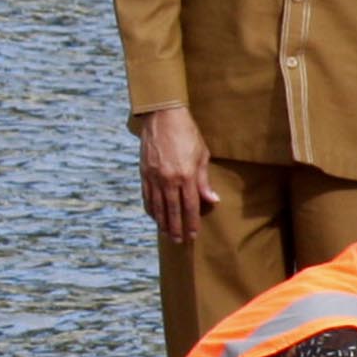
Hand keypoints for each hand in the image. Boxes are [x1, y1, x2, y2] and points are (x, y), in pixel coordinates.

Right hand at [135, 105, 217, 245]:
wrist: (163, 116)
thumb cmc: (187, 133)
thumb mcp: (201, 154)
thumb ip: (204, 180)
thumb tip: (212, 200)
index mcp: (186, 175)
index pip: (190, 206)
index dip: (192, 222)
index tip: (193, 234)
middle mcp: (169, 179)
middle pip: (173, 211)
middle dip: (177, 228)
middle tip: (179, 240)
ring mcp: (154, 177)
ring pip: (158, 206)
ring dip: (163, 222)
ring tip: (167, 233)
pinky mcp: (144, 172)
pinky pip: (147, 196)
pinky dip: (151, 209)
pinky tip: (154, 216)